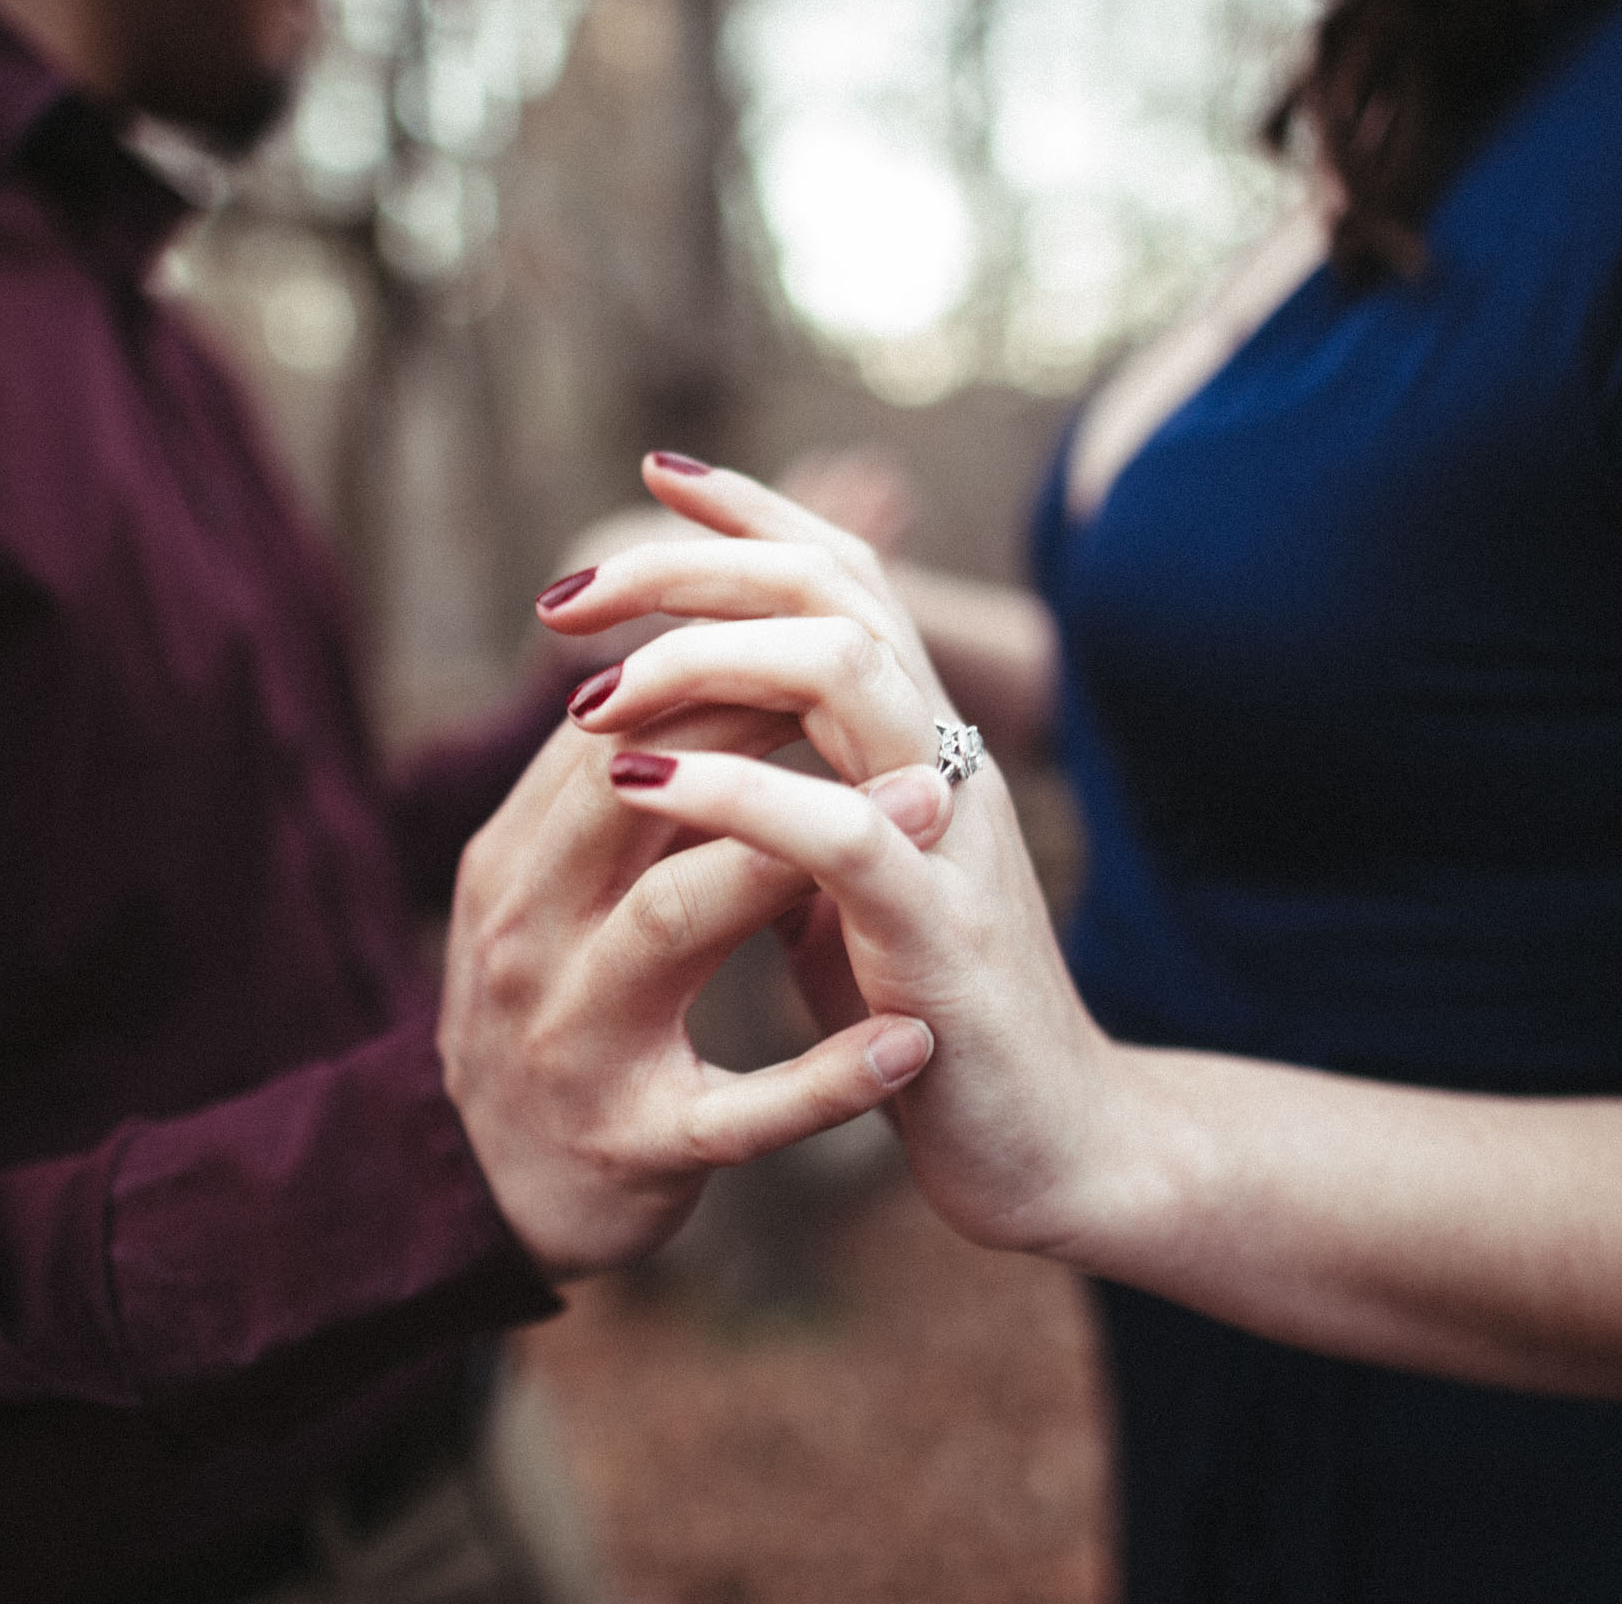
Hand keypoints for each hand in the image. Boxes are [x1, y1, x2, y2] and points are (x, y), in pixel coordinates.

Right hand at [438, 695, 937, 1280]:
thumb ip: (613, 789)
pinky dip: (827, 1080)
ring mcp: (577, 1047)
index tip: (820, 629)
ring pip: (674, 923)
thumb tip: (694, 647)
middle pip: (632, 798)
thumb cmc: (560, 1012)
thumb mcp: (555, 893)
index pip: (606, 731)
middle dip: (757, 733)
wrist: (486, 1201)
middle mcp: (528, 942)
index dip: (712, 669)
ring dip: (794, 863)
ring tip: (923, 818)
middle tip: (878, 691)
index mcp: (516, 867)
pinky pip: (740, 1112)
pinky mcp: (634, 1148)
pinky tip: (909, 1042)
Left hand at [539, 455, 1113, 1254]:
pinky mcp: (939, 937)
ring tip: (592, 696)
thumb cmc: (939, 1018)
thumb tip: (693, 760)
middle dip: (694, 566)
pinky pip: (840, 829)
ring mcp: (951, 840)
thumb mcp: (852, 891)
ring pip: (847, 671)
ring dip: (705, 659)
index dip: (756, 513)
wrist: (1054, 1147)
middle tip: (568, 596)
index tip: (656, 474)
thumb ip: (792, 815)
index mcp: (920, 747)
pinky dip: (734, 791)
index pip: (847, 578)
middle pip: (835, 590)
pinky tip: (639, 786)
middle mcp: (944, 764)